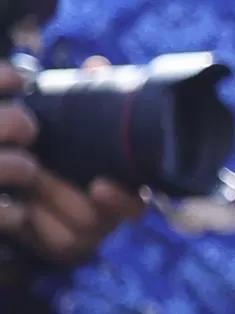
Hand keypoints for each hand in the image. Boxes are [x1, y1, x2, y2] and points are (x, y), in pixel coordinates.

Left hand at [0, 104, 144, 270]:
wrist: (37, 195)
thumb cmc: (67, 158)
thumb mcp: (79, 131)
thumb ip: (91, 101)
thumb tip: (97, 64)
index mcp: (121, 193)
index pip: (136, 205)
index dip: (121, 199)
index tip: (99, 185)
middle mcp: (108, 220)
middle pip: (93, 217)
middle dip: (60, 194)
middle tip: (36, 173)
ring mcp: (85, 238)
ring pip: (69, 231)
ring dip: (43, 206)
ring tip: (25, 185)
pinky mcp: (59, 250)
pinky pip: (47, 242)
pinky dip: (31, 224)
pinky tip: (19, 205)